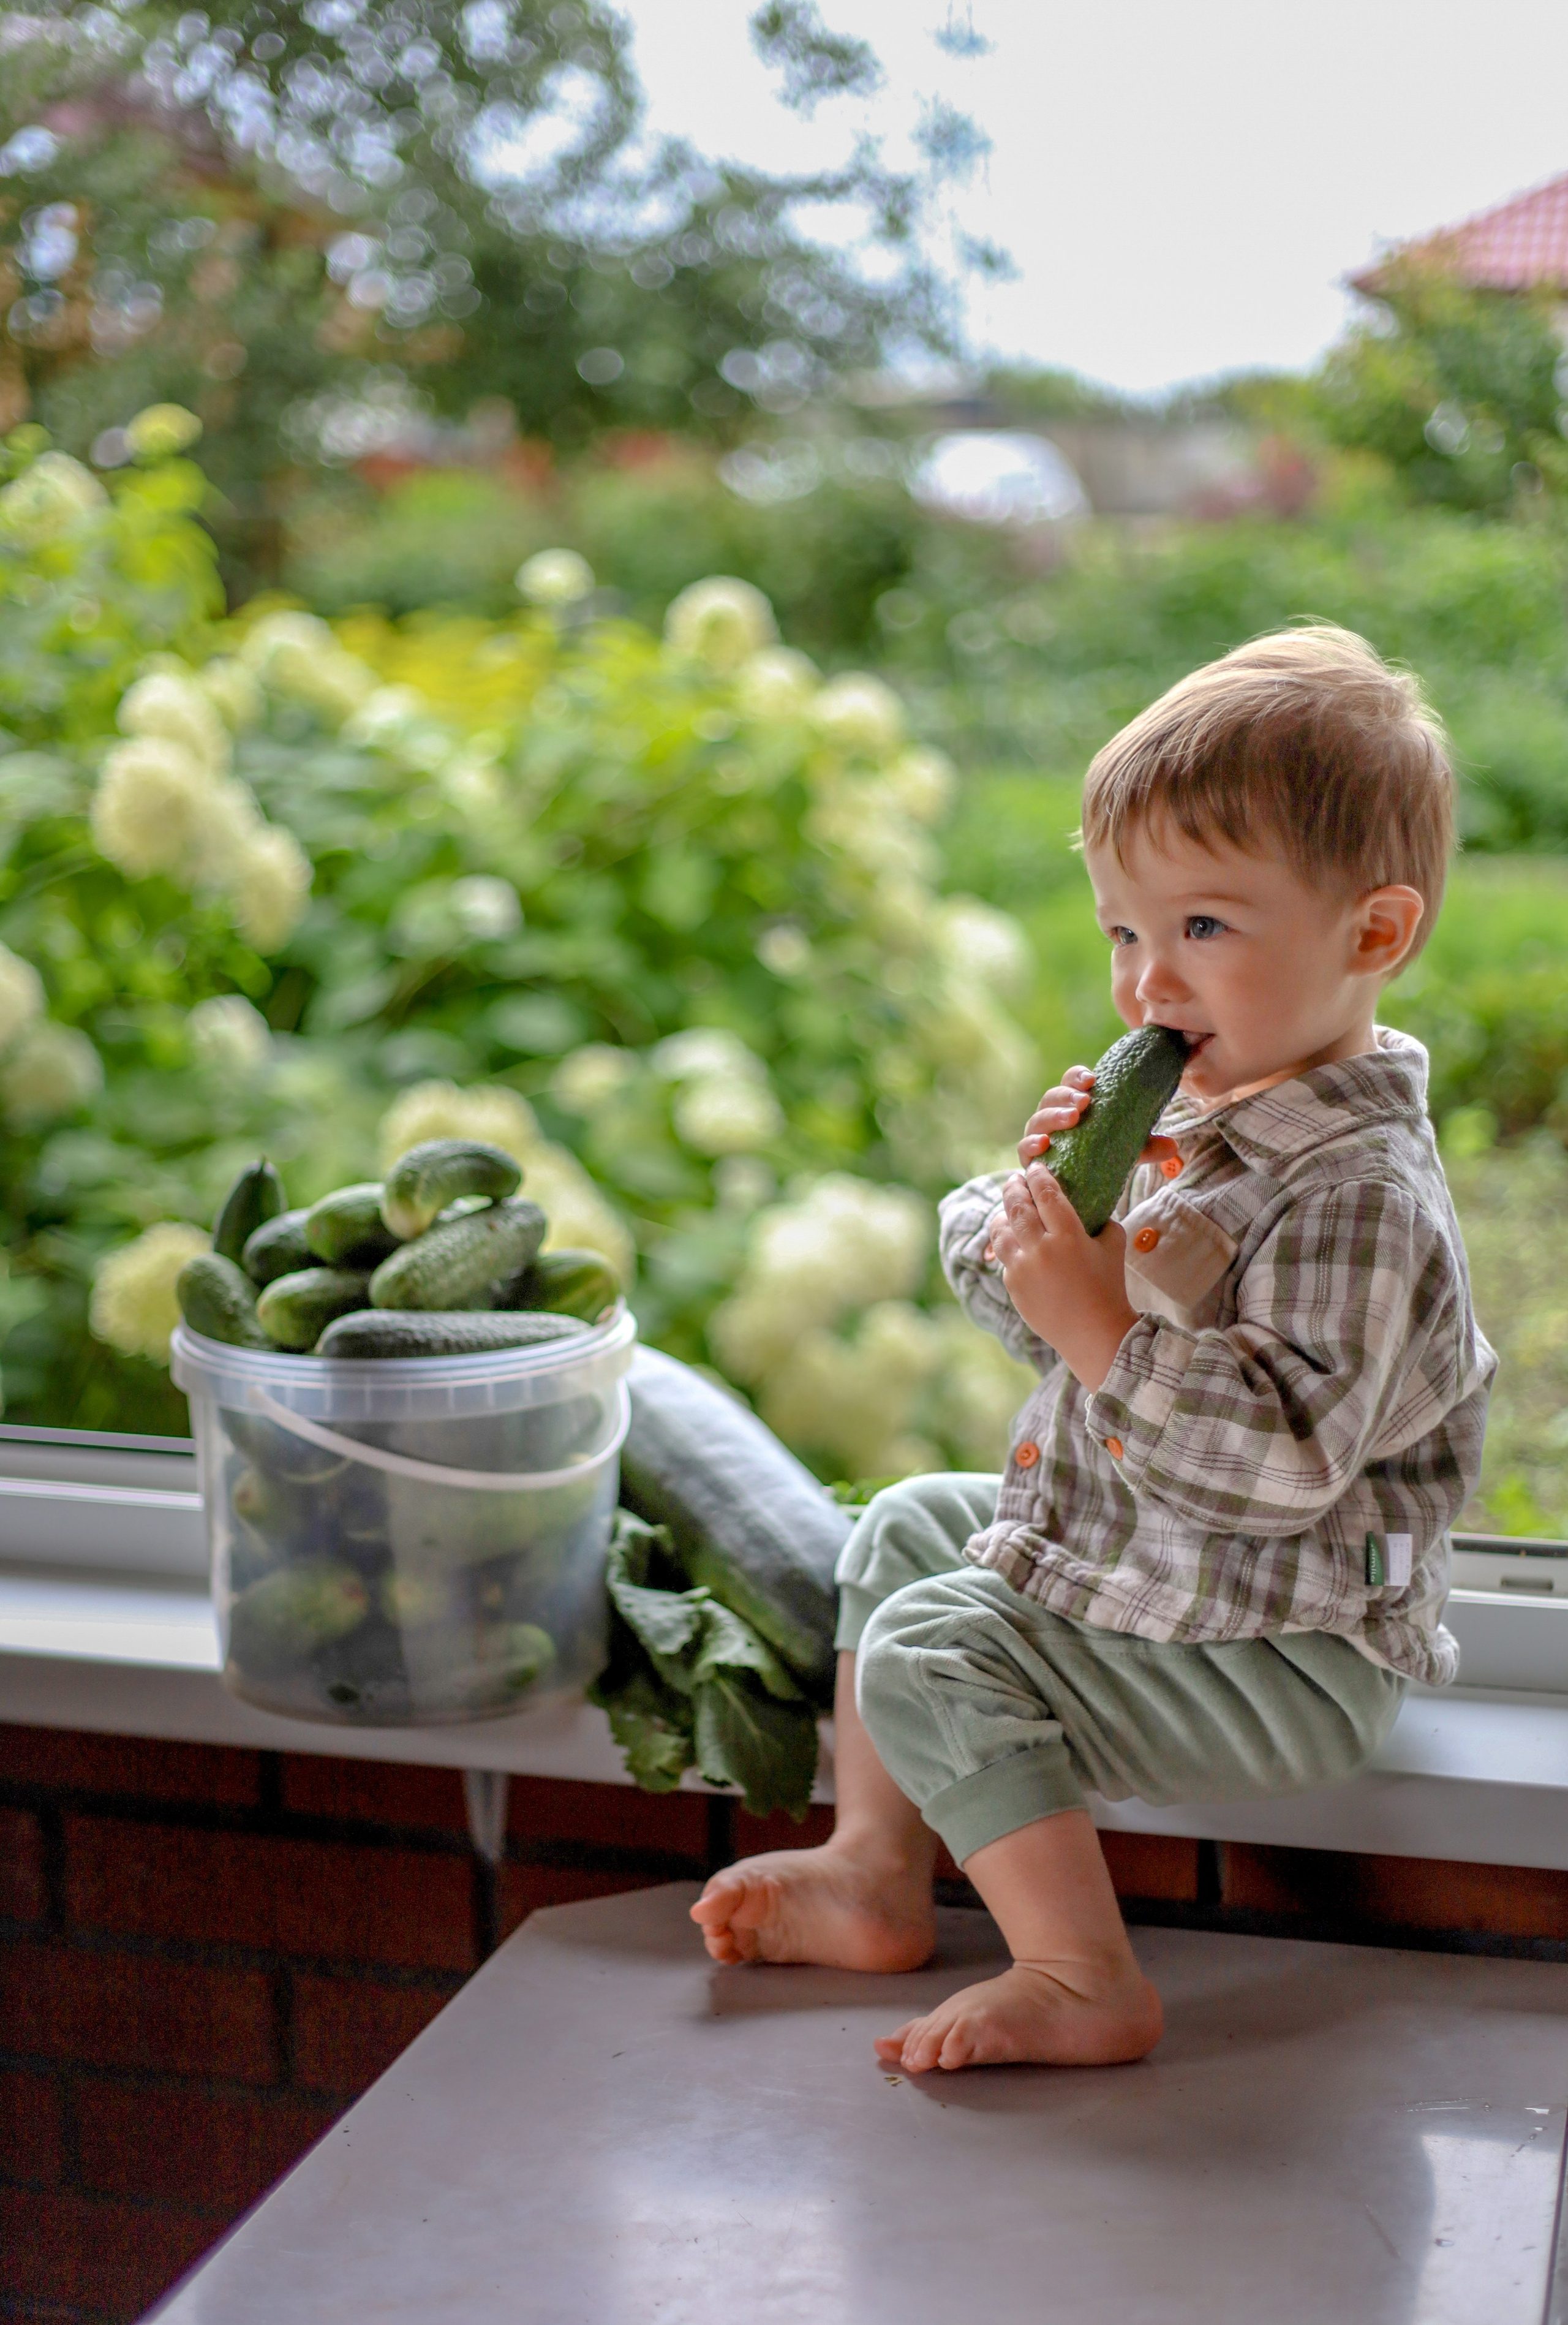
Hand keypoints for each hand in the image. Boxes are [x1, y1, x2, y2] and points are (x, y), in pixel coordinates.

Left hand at [986, 1162, 1139, 1390]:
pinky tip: (1014, 1242)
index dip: (1038, 1176)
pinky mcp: (1012, 1285)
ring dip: (1003, 1214)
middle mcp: (1040, 1248)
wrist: (1093, 1334)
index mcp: (1068, 1235)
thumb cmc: (1109, 1287)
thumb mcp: (1113, 1245)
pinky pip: (1004, 1257)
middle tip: (1014, 1180)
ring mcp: (1022, 1268)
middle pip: (1017, 1206)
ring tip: (1007, 1209)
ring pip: (1001, 1230)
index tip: (1035, 1168)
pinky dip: (1008, 1246)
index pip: (1045, 1193)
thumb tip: (1089, 1205)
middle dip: (1013, 1188)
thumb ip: (1100, 1220)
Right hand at [1018, 1065, 1181, 1175]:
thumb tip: (1172, 1146)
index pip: (1071, 1082)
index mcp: (1072, 1106)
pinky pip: (1024, 1150)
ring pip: (1037, 1120)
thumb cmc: (1102, 1161)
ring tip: (1071, 1120)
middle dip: (1066, 1096)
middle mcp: (1051, 1118)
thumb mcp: (1126, 1151)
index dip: (1077, 1077)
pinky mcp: (1031, 1161)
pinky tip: (1043, 1145)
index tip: (1093, 1080)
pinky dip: (1030, 1145)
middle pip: (1051, 1097)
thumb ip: (1145, 1147)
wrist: (1081, 1194)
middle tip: (1084, 1103)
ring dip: (1052, 1117)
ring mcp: (1038, 1137)